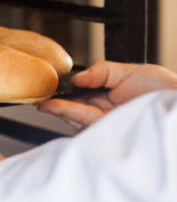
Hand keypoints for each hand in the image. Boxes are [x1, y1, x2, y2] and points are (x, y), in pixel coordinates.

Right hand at [39, 60, 176, 127]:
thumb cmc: (163, 90)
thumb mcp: (129, 71)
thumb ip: (101, 71)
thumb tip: (76, 78)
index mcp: (107, 98)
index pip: (79, 95)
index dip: (62, 92)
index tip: (46, 88)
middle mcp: (104, 112)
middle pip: (72, 108)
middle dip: (54, 102)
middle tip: (38, 97)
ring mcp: (105, 123)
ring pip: (74, 115)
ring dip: (57, 108)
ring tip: (41, 102)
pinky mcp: (108, 131)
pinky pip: (84, 120)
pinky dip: (68, 112)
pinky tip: (53, 106)